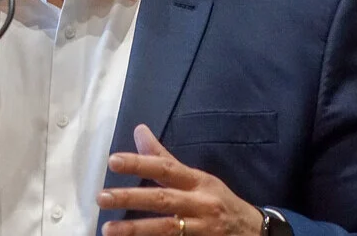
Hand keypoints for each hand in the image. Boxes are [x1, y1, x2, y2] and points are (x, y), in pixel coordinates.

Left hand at [97, 125, 261, 235]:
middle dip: (131, 198)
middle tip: (102, 197)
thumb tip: (139, 130)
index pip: (166, 168)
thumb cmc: (218, 200)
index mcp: (197, 182)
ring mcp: (202, 229)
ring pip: (167, 229)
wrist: (255, 232)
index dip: (140, 164)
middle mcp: (200, 204)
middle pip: (163, 200)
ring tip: (108, 229)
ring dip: (136, 230)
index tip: (113, 161)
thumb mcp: (196, 178)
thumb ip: (164, 159)